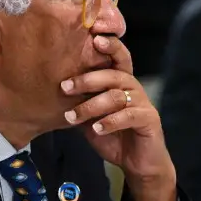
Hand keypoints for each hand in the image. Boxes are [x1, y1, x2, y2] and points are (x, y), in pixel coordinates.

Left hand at [61, 35, 175, 200]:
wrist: (137, 162)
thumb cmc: (114, 136)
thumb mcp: (91, 118)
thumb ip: (79, 103)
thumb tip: (50, 93)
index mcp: (121, 82)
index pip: (117, 58)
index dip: (109, 45)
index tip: (93, 38)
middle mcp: (133, 88)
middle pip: (113, 74)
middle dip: (87, 79)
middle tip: (65, 87)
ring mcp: (143, 103)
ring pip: (116, 96)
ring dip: (91, 106)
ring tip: (72, 117)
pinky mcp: (149, 119)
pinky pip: (129, 115)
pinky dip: (111, 121)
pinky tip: (97, 128)